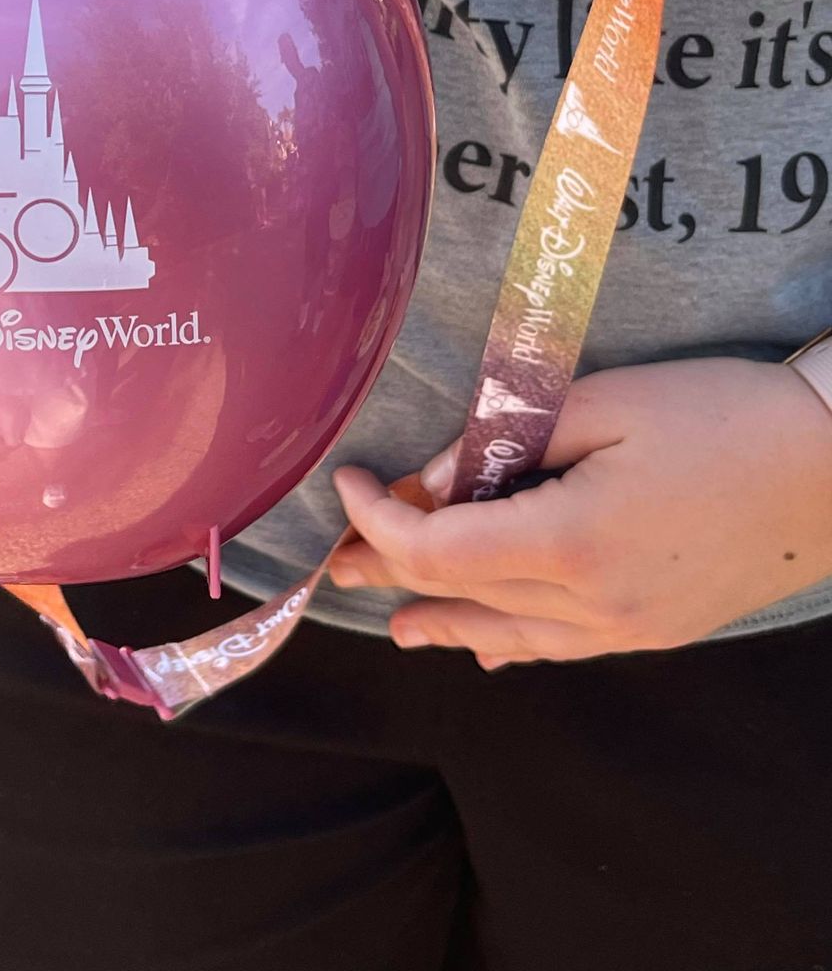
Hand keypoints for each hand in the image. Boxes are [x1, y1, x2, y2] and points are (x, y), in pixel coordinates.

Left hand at [328, 358, 831, 666]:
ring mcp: (629, 629)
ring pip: (510, 635)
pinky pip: (563, 647)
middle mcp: (594, 605)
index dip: (380, 521)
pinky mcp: (657, 631)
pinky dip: (511, 641)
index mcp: (571, 543)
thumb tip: (437, 480)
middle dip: (392, 573)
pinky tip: (489, 649)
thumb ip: (506, 442)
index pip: (437, 550)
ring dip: (444, 623)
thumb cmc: (719, 414)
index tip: (352, 480)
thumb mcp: (600, 403)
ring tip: (396, 626)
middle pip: (462, 596)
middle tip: (335, 565)